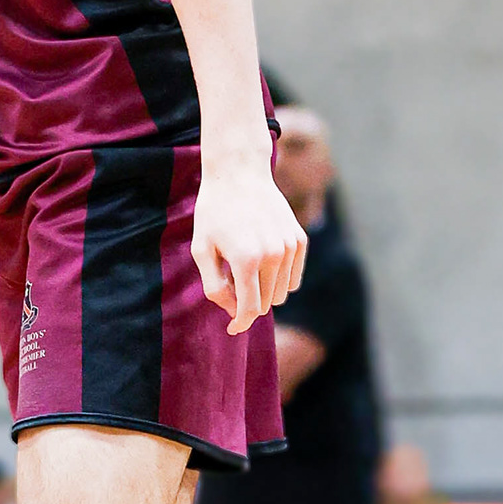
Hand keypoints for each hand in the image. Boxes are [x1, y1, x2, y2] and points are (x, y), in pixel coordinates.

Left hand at [192, 160, 306, 334]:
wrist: (239, 173)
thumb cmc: (214, 212)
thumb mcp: (202, 249)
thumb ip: (214, 286)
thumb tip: (233, 311)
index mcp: (247, 260)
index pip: (249, 309)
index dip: (239, 323)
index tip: (231, 329)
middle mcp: (274, 255)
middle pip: (266, 303)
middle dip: (248, 302)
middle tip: (229, 281)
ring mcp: (290, 247)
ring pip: (282, 293)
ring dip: (263, 289)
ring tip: (243, 267)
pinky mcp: (300, 240)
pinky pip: (293, 278)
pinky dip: (279, 278)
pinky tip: (262, 261)